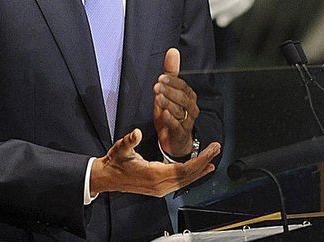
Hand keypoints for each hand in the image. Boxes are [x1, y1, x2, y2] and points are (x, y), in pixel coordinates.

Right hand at [89, 128, 219, 196]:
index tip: (210, 151)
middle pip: (188, 176)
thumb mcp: (120, 149)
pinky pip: (180, 182)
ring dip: (201, 169)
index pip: (183, 169)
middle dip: (205, 162)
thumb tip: (135, 133)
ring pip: (186, 181)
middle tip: (217, 149)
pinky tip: (201, 170)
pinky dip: (193, 175)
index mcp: (153, 175)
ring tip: (213, 159)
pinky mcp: (159, 188)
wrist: (107, 178)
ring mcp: (160, 189)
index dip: (199, 160)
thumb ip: (129, 141)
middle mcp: (160, 185)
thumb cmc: (115, 163)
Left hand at [153, 48, 198, 156]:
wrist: (174, 138)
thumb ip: (171, 72)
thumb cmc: (172, 113)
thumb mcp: (168, 91)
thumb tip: (173, 51)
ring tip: (158, 98)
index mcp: (189, 96)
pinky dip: (170, 120)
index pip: (183, 86)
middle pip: (183, 98)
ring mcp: (187, 121)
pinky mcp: (180, 133)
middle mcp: (190, 108)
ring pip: (179, 111)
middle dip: (169, 91)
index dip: (173, 82)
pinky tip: (163, 114)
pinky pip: (177, 126)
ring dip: (168, 103)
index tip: (161, 77)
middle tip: (157, 86)